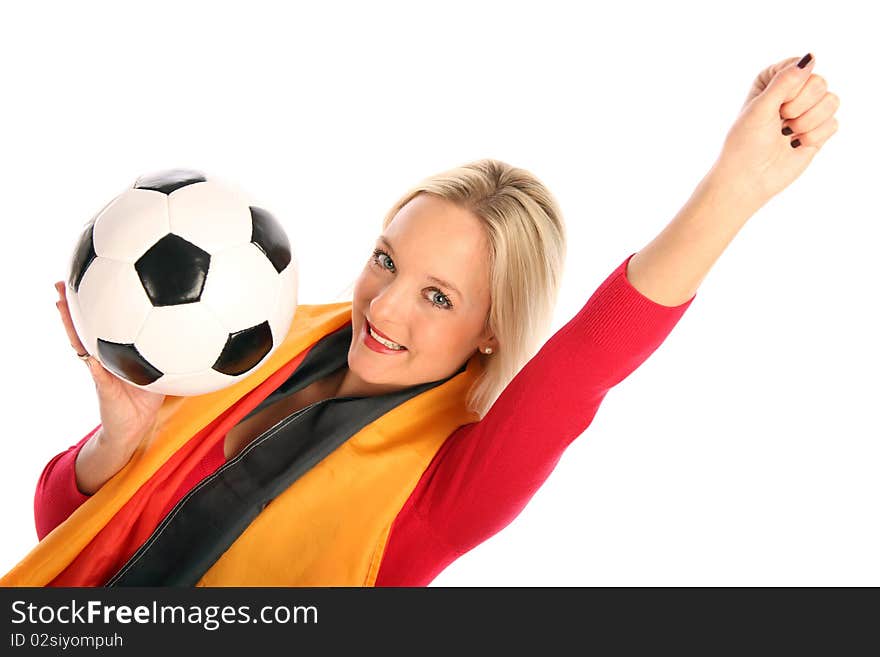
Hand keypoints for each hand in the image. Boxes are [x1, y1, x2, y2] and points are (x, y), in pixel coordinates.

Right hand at [55, 281, 165, 450]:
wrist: (136, 426)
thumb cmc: (149, 395)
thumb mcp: (162, 371)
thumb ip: (167, 351)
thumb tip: (188, 326)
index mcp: (115, 350)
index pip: (102, 322)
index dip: (94, 303)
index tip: (87, 278)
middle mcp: (103, 357)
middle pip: (83, 328)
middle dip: (72, 307)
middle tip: (61, 284)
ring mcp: (100, 371)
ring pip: (82, 346)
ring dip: (72, 328)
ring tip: (62, 306)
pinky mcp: (104, 388)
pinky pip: (99, 376)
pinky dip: (95, 367)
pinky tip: (89, 356)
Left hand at [714, 53, 839, 207]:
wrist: (748, 178)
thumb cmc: (745, 143)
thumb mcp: (760, 107)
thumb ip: (785, 82)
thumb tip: (810, 58)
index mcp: (773, 80)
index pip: (800, 65)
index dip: (792, 87)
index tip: (776, 104)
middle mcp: (792, 92)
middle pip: (820, 82)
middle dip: (799, 106)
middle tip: (780, 120)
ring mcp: (807, 111)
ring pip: (831, 101)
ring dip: (807, 122)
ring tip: (786, 134)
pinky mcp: (818, 131)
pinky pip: (834, 123)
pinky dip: (813, 136)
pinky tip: (795, 144)